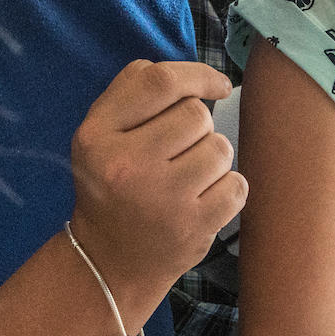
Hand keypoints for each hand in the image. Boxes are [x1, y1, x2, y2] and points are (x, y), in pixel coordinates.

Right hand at [69, 59, 246, 300]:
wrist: (109, 261)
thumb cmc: (112, 186)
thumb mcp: (99, 135)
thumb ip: (132, 93)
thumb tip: (193, 75)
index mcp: (97, 136)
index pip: (159, 82)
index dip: (199, 74)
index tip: (219, 85)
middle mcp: (126, 165)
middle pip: (196, 115)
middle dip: (197, 129)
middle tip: (177, 155)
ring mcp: (162, 199)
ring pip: (220, 148)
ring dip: (212, 159)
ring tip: (187, 179)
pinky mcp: (193, 227)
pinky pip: (237, 185)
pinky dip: (228, 189)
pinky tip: (203, 200)